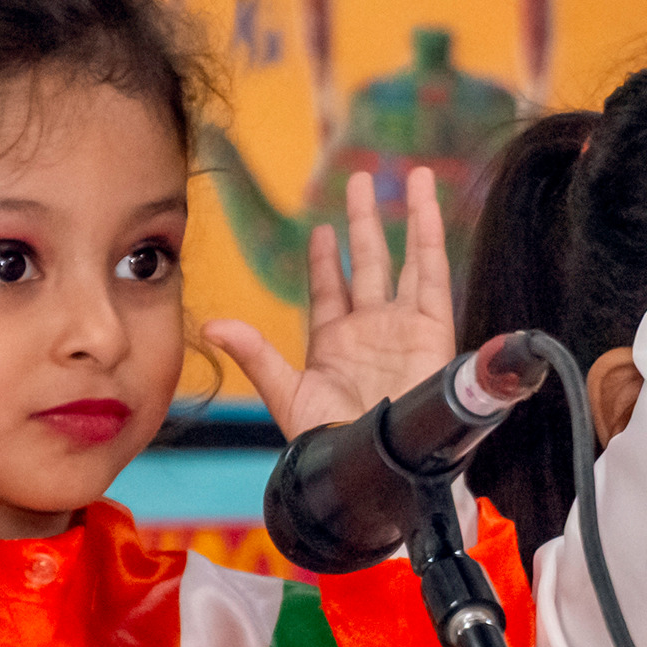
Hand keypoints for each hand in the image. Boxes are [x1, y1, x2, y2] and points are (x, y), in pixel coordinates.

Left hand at [208, 171, 459, 439]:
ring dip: (409, 219)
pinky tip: (427, 206)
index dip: (323, 260)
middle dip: (365, 223)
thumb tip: (211, 326)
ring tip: (413, 176)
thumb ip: (254, 354)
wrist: (379, 470)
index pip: (328, 290)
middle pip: (368, 264)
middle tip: (361, 182)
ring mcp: (404, 330)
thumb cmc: (334, 443)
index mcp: (333, 346)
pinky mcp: (434, 332)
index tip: (320, 228)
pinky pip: (435, 277)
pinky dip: (432, 241)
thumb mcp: (288, 394)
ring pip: (407, 261)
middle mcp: (371, 332)